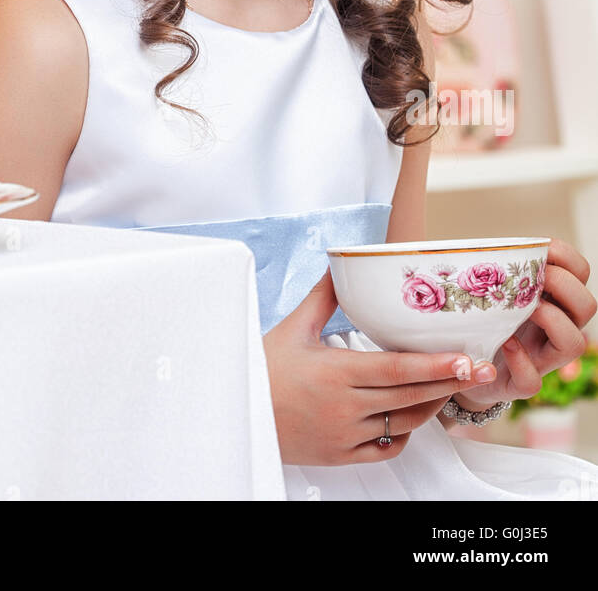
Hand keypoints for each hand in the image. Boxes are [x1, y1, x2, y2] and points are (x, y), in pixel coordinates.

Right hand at [262, 267, 495, 464]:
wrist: (236, 414)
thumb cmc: (262, 369)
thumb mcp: (293, 328)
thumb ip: (323, 297)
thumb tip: (341, 264)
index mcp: (334, 374)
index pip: (397, 371)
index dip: (436, 366)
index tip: (467, 359)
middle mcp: (344, 409)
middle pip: (410, 397)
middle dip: (451, 382)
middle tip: (483, 369)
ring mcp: (344, 436)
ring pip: (404, 423)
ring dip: (433, 405)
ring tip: (454, 385)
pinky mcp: (341, 455)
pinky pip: (385, 447)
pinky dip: (405, 431)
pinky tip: (414, 414)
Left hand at [456, 237, 596, 410]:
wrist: (463, 366)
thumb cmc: (480, 318)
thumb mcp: (490, 287)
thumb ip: (495, 266)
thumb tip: (483, 243)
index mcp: (553, 299)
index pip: (581, 273)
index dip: (567, 258)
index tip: (541, 250)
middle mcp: (556, 329)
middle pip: (587, 306)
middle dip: (564, 285)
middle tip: (535, 280)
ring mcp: (542, 359)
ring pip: (575, 343)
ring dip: (552, 320)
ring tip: (525, 309)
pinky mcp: (520, 384)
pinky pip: (533, 380)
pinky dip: (520, 361)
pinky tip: (505, 343)